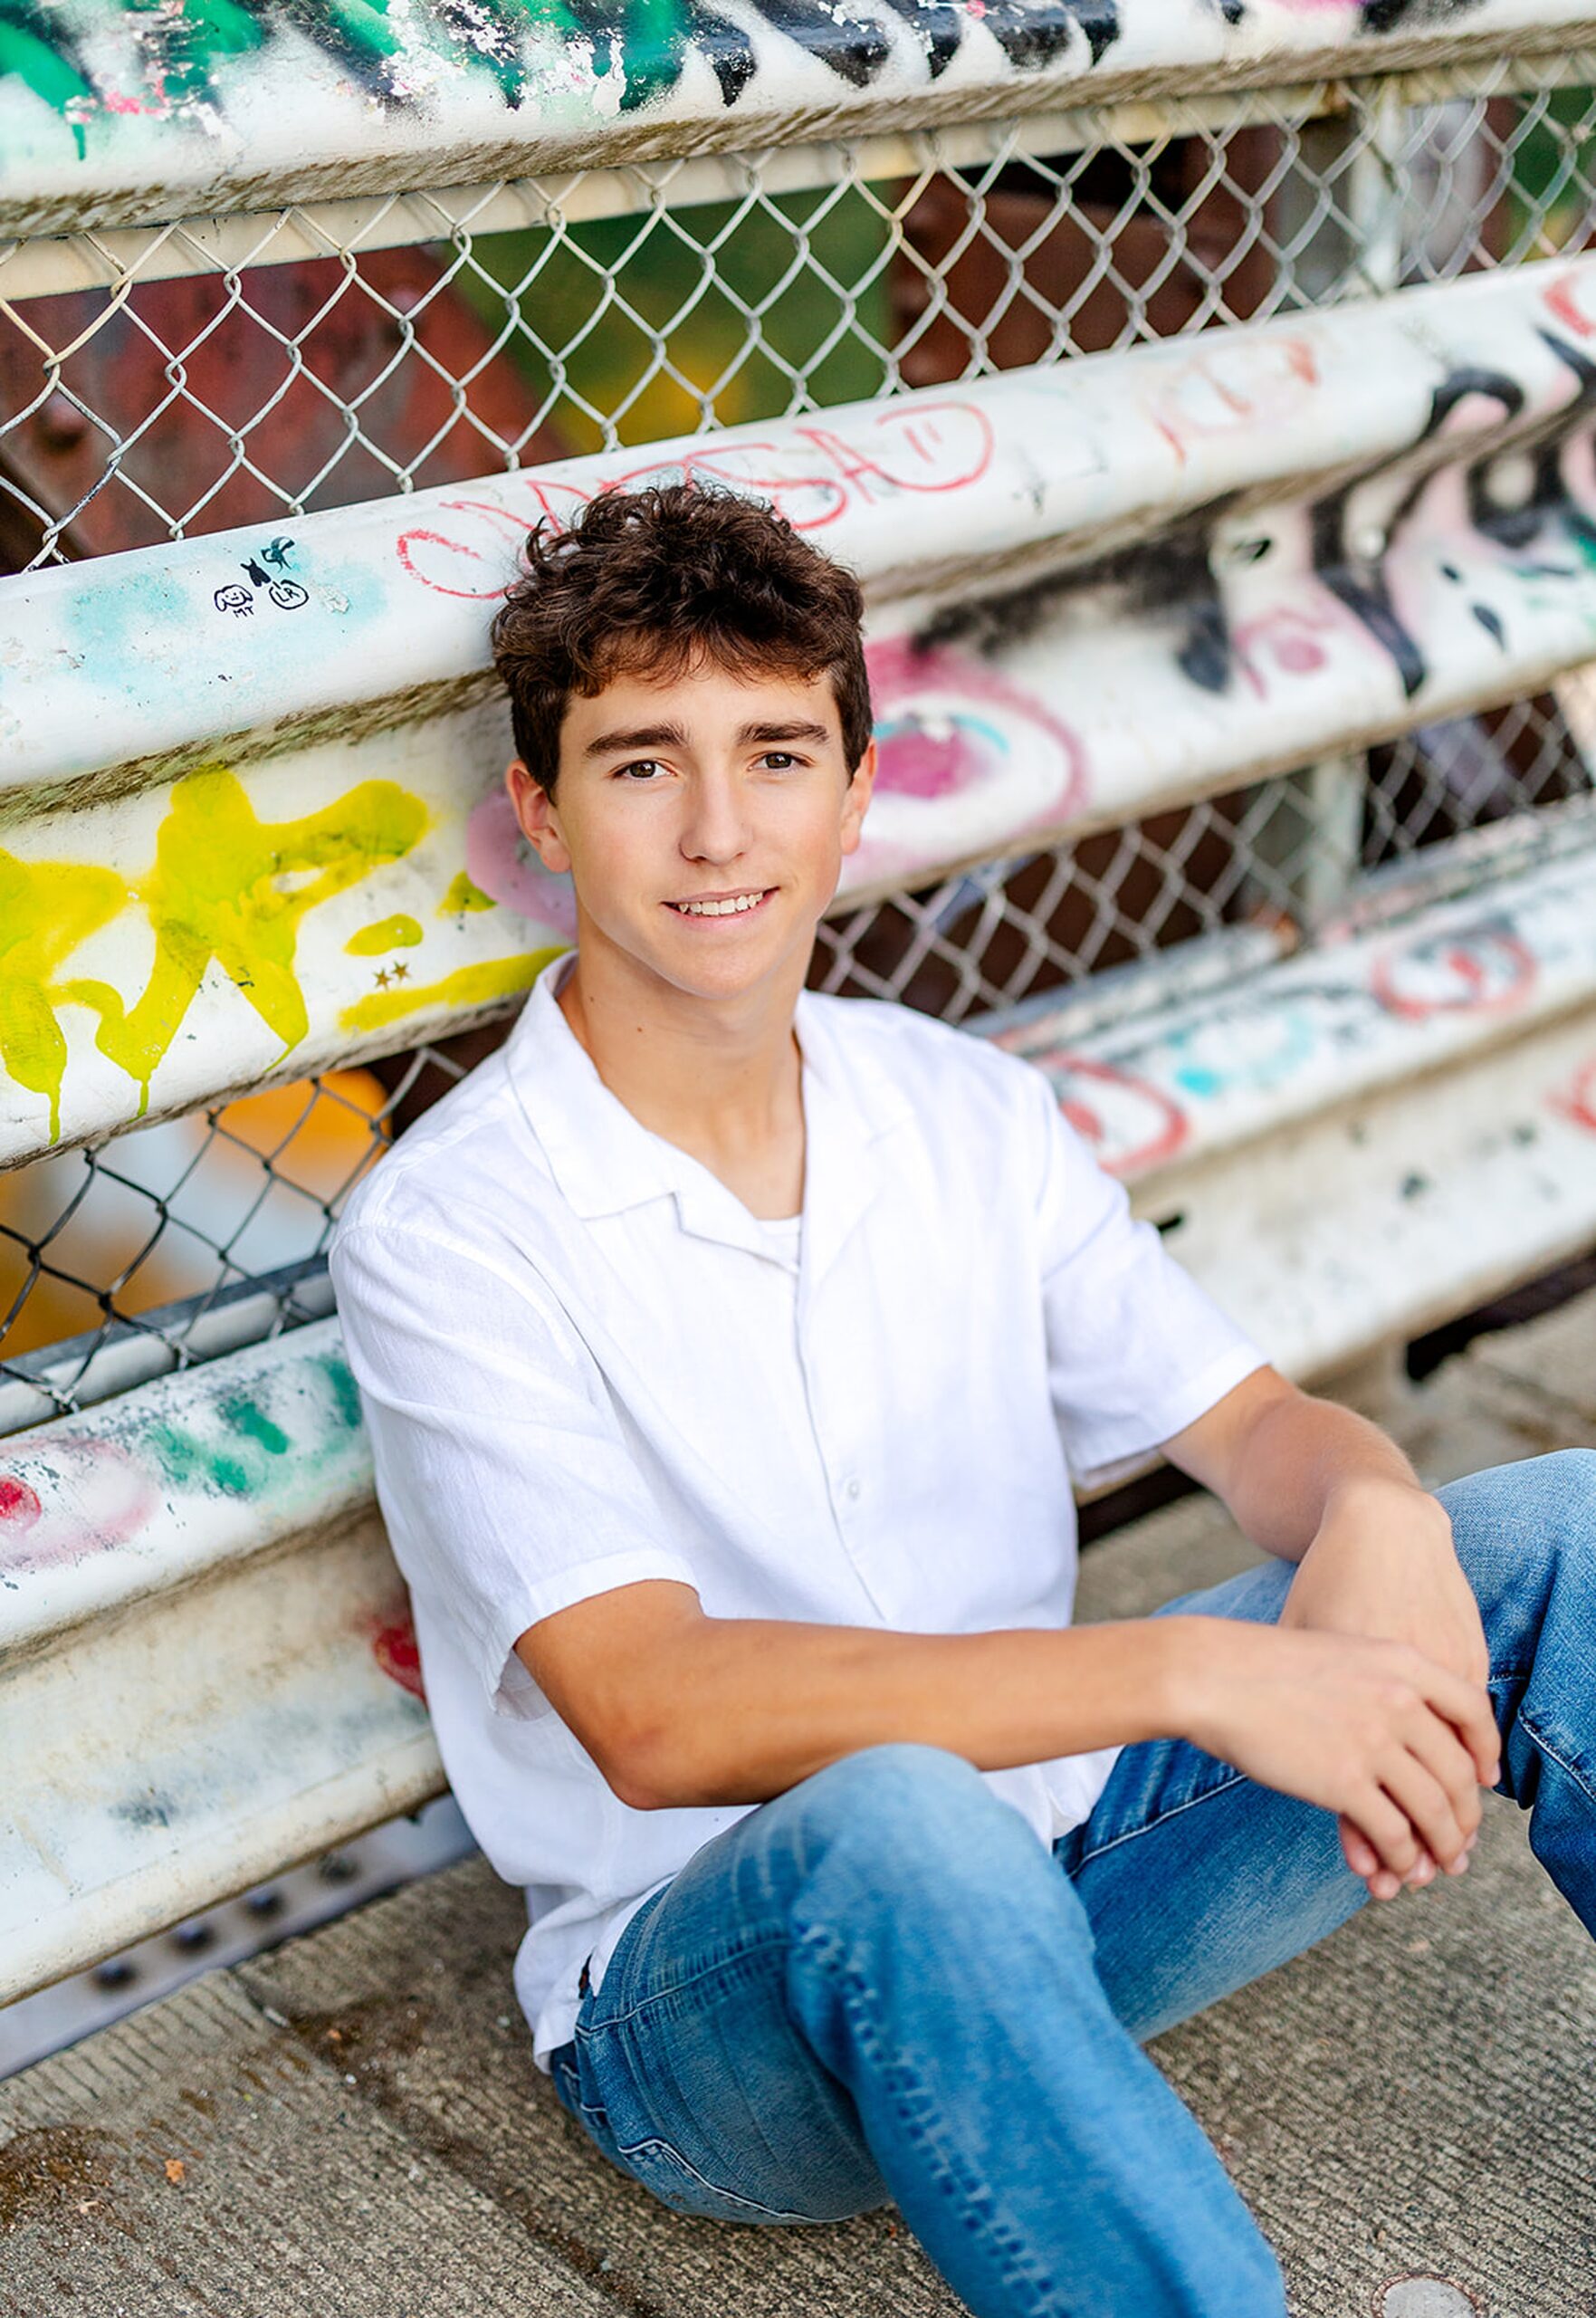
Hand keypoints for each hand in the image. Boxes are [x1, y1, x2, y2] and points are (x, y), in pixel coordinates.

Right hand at [1279, 1479, 1496, 1897]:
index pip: (1474, 1710)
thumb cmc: (1263, 1664)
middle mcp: (1399, 1701)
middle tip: (1462, 1842)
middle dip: (1465, 1817)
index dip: (1486, 1751)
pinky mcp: (1345, 1782)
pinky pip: (1394, 1834)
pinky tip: (1394, 1870)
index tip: (1485, 1781)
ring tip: (1440, 1867)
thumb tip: (1407, 1727)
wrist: (1212, 1675)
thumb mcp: (1340, 1651)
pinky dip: (1402, 1859)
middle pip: (1458, 1771)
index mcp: (1402, 1661)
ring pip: (1434, 1810)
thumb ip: (1381, 1682)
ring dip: (1443, 1847)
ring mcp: (1374, 1742)